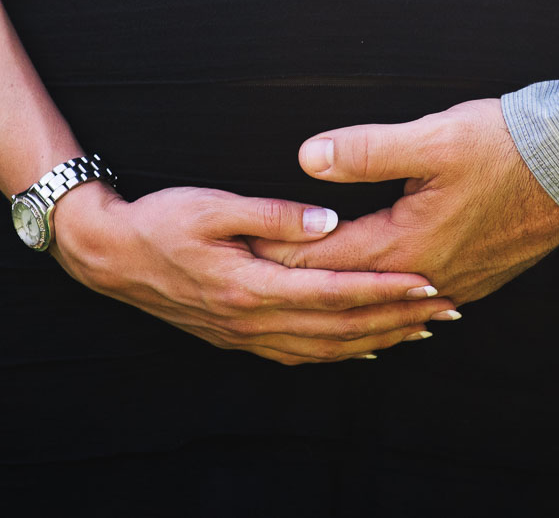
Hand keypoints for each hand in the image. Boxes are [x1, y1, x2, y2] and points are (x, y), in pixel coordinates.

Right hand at [51, 182, 460, 364]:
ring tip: (422, 328)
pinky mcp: (238, 338)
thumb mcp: (212, 205)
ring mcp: (245, 336)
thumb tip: (328, 221)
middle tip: (448, 308)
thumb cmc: (161, 220)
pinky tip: (365, 347)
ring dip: (378, 339)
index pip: (335, 292)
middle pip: (341, 328)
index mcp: (251, 286)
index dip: (386, 289)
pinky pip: (300, 354)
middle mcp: (252, 321)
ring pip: (326, 348)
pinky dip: (340, 353)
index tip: (429, 281)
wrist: (110, 256)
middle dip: (398, 319)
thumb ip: (271, 213)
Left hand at [250, 98, 558, 304]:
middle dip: (296, 285)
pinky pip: (411, 302)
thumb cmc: (508, 146)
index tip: (235, 252)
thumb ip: (366, 149)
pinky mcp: (473, 276)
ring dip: (338, 303)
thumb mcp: (431, 137)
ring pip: (379, 303)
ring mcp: (452, 282)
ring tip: (298, 308)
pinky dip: (380, 306)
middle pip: (345, 288)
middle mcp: (425, 275)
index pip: (322, 259)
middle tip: (247, 281)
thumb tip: (309, 157)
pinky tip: (374, 308)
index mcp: (406, 244)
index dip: (276, 254)